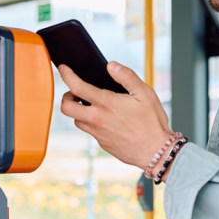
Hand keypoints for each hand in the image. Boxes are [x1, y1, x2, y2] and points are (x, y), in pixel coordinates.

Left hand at [58, 61, 173, 168]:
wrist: (156, 152)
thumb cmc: (152, 122)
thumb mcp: (144, 93)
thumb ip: (126, 76)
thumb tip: (111, 66)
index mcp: (106, 104)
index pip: (76, 86)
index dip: (66, 75)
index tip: (63, 68)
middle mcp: (97, 119)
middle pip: (66, 107)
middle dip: (66, 96)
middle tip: (76, 92)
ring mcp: (98, 133)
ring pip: (77, 120)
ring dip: (79, 111)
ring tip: (93, 105)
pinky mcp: (102, 143)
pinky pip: (90, 131)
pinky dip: (92, 123)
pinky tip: (107, 120)